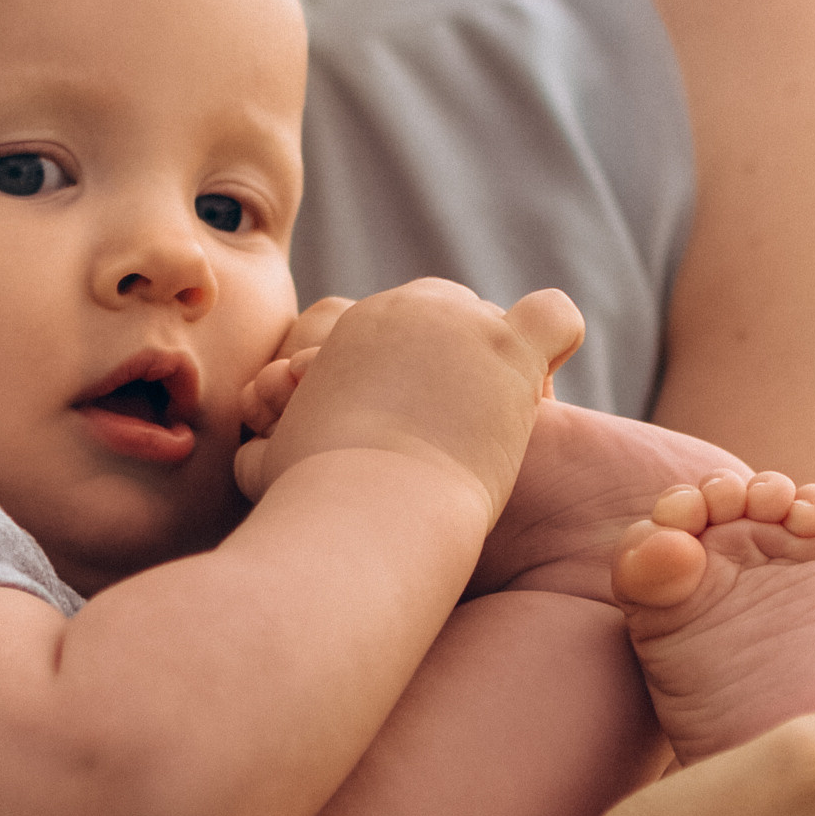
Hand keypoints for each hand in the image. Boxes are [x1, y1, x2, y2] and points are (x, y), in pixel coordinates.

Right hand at [231, 280, 582, 513]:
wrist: (360, 508)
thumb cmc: (312, 498)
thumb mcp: (270, 459)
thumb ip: (272, 439)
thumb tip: (259, 449)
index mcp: (357, 324)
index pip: (407, 329)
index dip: (414, 378)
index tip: (410, 426)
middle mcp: (410, 307)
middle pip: (454, 317)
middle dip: (456, 367)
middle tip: (451, 430)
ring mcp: (463, 323)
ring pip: (499, 324)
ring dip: (498, 372)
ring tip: (491, 433)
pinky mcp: (509, 351)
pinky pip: (554, 316)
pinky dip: (556, 346)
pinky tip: (539, 393)